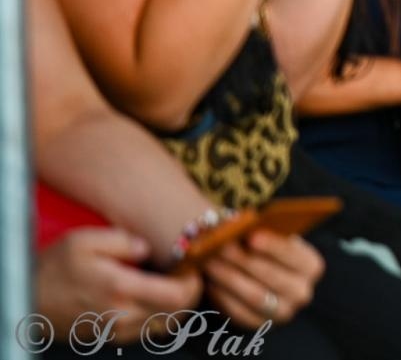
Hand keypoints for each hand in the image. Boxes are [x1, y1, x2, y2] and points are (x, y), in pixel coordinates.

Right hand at [34, 229, 202, 342]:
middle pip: (177, 313)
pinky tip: (155, 296)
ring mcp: (117, 330)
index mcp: (120, 288)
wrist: (28, 299)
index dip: (193, 283)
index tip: (193, 267)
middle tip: (188, 273)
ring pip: (164, 324)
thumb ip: (121, 240)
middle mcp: (122, 314)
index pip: (177, 296)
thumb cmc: (56, 266)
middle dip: (189, 293)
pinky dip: (159, 315)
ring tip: (173, 282)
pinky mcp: (111, 337)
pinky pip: (147, 331)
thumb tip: (147, 247)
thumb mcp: (84, 240)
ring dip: (176, 306)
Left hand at [200, 230, 320, 329]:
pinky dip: (224, 297)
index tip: (251, 236)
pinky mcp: (260, 325)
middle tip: (221, 247)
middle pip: (272, 277)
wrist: (260, 277)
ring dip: (229, 278)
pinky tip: (211, 282)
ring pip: (254, 296)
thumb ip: (261, 233)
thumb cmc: (265, 250)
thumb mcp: (270, 238)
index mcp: (311, 267)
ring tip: (210, 262)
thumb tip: (241, 225)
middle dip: (244, 261)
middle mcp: (302, 292)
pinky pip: (240, 313)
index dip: (273, 246)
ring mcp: (283, 313)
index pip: (294, 256)